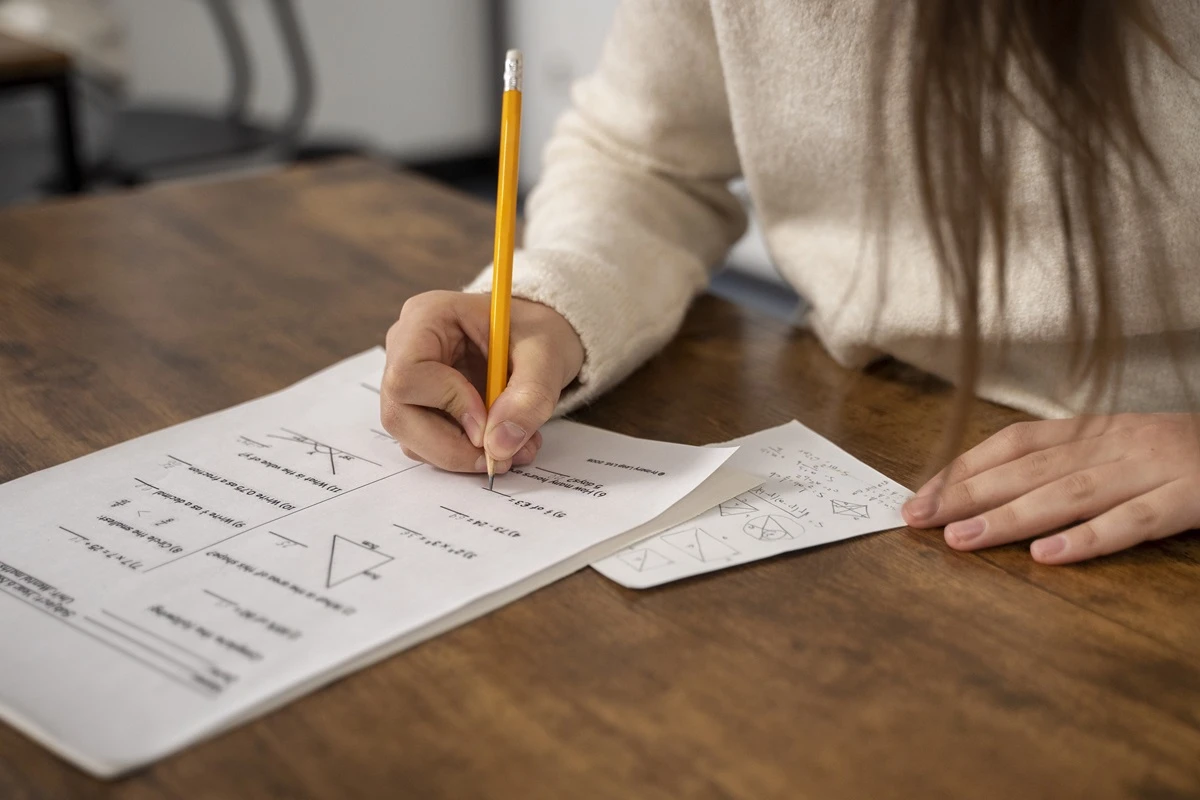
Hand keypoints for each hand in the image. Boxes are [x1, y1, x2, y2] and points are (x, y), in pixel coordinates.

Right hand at [381, 291, 583, 473]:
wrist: (538, 339)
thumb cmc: (537, 332)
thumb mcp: (547, 356)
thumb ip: (528, 397)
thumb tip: (498, 446)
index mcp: (426, 317)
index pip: (409, 375)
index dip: (448, 405)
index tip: (490, 421)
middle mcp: (405, 348)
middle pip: (399, 414)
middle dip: (452, 447)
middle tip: (501, 457)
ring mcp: (409, 380)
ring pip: (411, 437)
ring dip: (461, 455)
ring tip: (513, 448)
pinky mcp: (421, 407)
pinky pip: (427, 444)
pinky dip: (464, 454)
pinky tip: (501, 443)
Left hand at [901, 414, 1199, 563]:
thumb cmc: (1187, 455)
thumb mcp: (1124, 447)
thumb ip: (1071, 463)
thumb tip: (996, 489)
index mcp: (1099, 428)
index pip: (1014, 443)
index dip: (965, 466)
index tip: (921, 493)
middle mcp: (1118, 443)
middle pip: (1028, 469)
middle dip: (967, 493)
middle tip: (916, 518)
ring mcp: (1156, 468)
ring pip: (1069, 493)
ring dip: (1010, 517)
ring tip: (961, 539)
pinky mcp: (1193, 497)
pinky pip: (1135, 521)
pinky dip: (1090, 538)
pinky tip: (1049, 556)